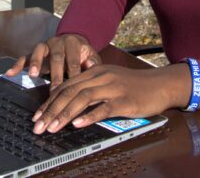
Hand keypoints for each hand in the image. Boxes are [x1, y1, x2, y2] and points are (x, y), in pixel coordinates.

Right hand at [5, 33, 101, 87]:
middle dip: (55, 74)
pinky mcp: (34, 52)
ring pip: (38, 52)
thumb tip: (91, 66)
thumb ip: (92, 62)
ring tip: (33, 75)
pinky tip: (10, 73)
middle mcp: (57, 42)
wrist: (73, 41)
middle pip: (56, 57)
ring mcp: (45, 45)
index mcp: (72, 42)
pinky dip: (17, 64)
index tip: (74, 88)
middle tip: (55, 89)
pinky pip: (24, 56)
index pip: (73, 59)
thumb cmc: (82, 54)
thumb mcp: (91, 56)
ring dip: (35, 63)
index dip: (73, 74)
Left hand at [31, 64, 187, 134]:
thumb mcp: (110, 81)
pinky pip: (104, 108)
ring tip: (52, 127)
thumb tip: (69, 105)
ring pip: (83, 98)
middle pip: (70, 92)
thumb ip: (91, 88)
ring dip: (64, 114)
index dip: (49, 102)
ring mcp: (113, 88)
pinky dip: (89, 116)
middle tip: (38, 126)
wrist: (161, 84)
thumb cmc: (135, 85)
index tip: (37, 116)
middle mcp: (101, 77)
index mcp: (95, 71)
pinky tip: (78, 124)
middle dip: (51, 110)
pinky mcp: (125, 100)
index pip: (66, 86)